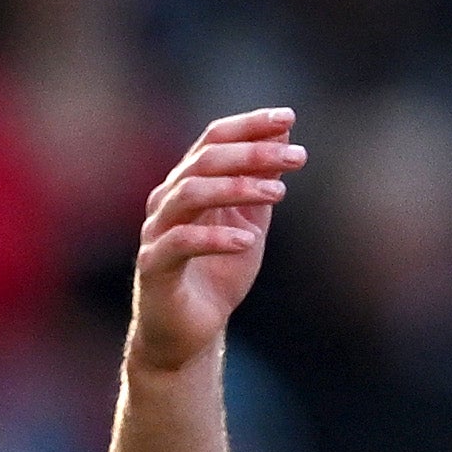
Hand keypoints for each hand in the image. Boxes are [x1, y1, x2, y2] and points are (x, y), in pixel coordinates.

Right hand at [129, 108, 305, 373]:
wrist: (190, 333)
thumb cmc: (218, 275)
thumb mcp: (251, 223)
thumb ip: (262, 184)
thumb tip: (284, 138)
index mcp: (189, 183)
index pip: (214, 139)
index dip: (250, 125)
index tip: (288, 118)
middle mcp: (168, 199)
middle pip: (205, 160)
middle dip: (253, 154)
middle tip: (297, 157)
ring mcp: (157, 231)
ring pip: (189, 193)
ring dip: (236, 188)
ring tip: (278, 193)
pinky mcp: (153, 266)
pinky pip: (180, 242)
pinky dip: (215, 238)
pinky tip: (247, 241)